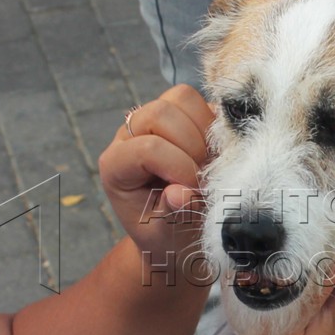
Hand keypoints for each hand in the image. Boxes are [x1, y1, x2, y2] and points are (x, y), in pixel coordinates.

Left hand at [100, 85, 213, 262]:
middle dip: (192, 145)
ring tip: (210, 162)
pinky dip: (218, 125)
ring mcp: (155, 120)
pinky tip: (218, 154)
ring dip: (205, 131)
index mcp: (116, 165)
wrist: (176, 234)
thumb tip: (181, 194)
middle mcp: (130, 135)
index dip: (178, 167)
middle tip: (203, 175)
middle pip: (161, 111)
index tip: (192, 193)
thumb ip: (171, 214)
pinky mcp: (183, 115)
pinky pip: (204, 101)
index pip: (147, 148)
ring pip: (182, 97)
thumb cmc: (167, 236)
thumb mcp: (166, 234)